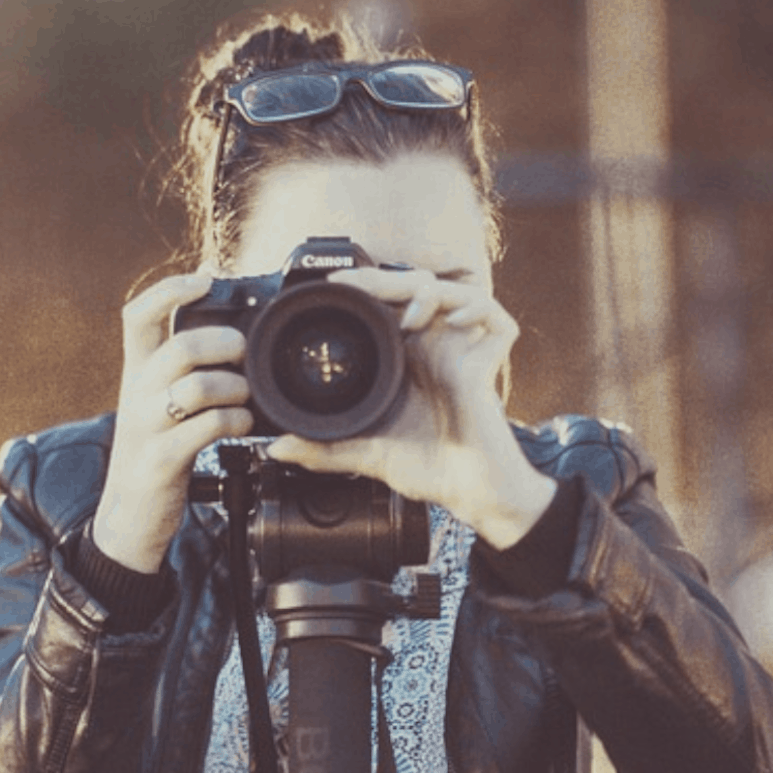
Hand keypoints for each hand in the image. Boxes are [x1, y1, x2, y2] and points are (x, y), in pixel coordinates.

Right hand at [92, 273, 254, 573]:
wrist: (128, 516)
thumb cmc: (155, 450)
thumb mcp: (157, 402)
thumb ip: (182, 367)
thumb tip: (227, 325)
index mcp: (136, 372)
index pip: (139, 315)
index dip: (171, 290)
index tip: (205, 281)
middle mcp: (136, 393)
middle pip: (180, 347)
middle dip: (223, 344)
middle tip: (244, 354)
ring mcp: (146, 427)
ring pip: (196, 387)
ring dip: (234, 389)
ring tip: (245, 399)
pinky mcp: (161, 460)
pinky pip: (205, 429)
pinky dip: (234, 423)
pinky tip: (242, 428)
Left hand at [264, 267, 556, 549]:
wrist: (468, 492)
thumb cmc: (428, 468)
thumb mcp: (365, 453)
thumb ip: (323, 449)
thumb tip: (277, 448)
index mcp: (406, 358)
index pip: (387, 305)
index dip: (366, 286)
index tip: (333, 285)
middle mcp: (434, 347)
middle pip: (415, 289)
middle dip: (386, 279)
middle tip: (355, 284)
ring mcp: (464, 351)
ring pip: (453, 292)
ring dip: (428, 292)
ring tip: (409, 316)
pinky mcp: (489, 362)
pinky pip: (495, 319)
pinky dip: (476, 308)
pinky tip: (453, 322)